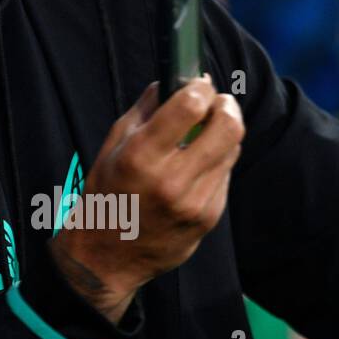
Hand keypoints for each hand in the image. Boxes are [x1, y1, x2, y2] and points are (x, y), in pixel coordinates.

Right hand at [49, 77, 244, 323]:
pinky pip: (224, 175)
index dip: (200, 87)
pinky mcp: (209, 217)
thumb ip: (143, 112)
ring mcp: (195, 201)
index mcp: (140, 156)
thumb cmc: (106, 195)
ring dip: (223, 132)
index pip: (189, 107)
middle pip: (227, 126)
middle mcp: (171, 179)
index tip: (198, 82)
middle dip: (226, 105)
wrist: (107, 256)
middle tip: (217, 102)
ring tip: (206, 131)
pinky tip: (197, 164)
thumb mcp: (111, 148)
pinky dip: (216, 161)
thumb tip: (168, 81)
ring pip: (232, 149)